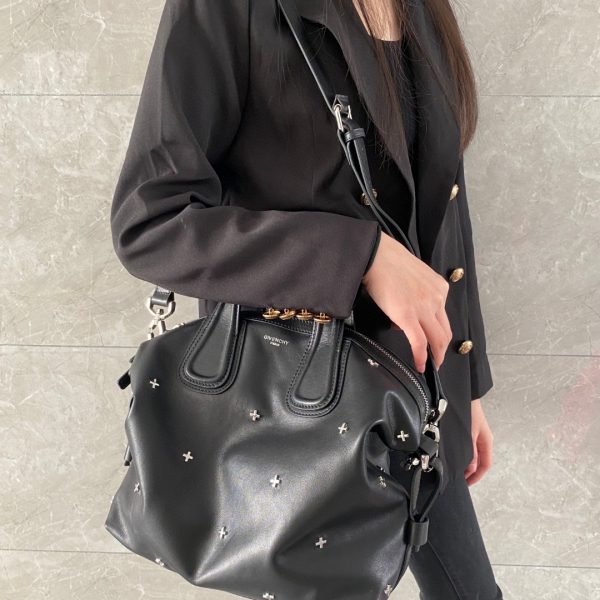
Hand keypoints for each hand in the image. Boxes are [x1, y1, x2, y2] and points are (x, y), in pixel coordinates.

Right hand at [361, 231, 451, 372]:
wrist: (376, 254)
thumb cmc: (387, 260)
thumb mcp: (412, 275)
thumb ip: (416, 293)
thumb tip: (404, 313)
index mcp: (439, 287)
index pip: (443, 317)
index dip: (438, 332)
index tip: (433, 341)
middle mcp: (437, 298)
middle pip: (445, 332)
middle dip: (442, 349)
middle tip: (437, 360)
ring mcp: (424, 308)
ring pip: (436, 340)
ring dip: (435, 356)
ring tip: (429, 365)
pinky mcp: (408, 316)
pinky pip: (419, 343)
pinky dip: (421, 357)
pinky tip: (419, 365)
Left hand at [464, 399, 493, 484]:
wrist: (465, 395)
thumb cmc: (469, 411)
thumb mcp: (469, 434)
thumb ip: (471, 452)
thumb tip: (470, 469)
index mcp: (486, 442)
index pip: (485, 465)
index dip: (476, 476)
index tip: (467, 484)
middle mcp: (483, 440)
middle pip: (480, 462)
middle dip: (471, 472)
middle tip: (459, 480)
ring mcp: (477, 435)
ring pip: (474, 455)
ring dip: (467, 464)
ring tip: (456, 471)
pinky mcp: (470, 431)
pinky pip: (469, 447)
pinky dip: (464, 455)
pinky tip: (456, 456)